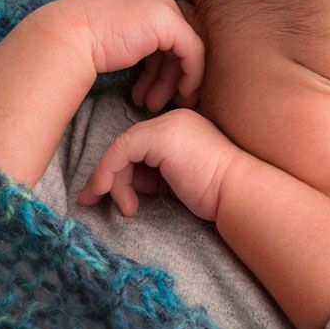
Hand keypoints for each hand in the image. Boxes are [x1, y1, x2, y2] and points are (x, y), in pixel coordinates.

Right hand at [29, 0, 204, 111]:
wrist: (63, 40)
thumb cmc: (78, 42)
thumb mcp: (113, 31)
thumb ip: (138, 35)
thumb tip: (160, 59)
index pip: (160, 24)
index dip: (158, 59)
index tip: (149, 87)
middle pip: (173, 34)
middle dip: (165, 72)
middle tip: (156, 100)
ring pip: (183, 45)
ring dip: (170, 79)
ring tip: (155, 104)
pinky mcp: (167, 19)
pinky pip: (192, 50)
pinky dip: (191, 74)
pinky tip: (180, 95)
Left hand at [76, 108, 243, 220]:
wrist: (238, 192)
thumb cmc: (216, 194)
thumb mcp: (176, 182)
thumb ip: (152, 176)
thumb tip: (125, 185)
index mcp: (180, 128)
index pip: (139, 147)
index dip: (119, 172)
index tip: (105, 197)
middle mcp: (173, 120)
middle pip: (127, 146)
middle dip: (107, 175)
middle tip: (91, 201)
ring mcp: (167, 125)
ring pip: (121, 148)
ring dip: (112, 181)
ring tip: (125, 208)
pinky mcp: (161, 137)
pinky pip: (121, 151)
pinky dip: (109, 172)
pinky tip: (109, 193)